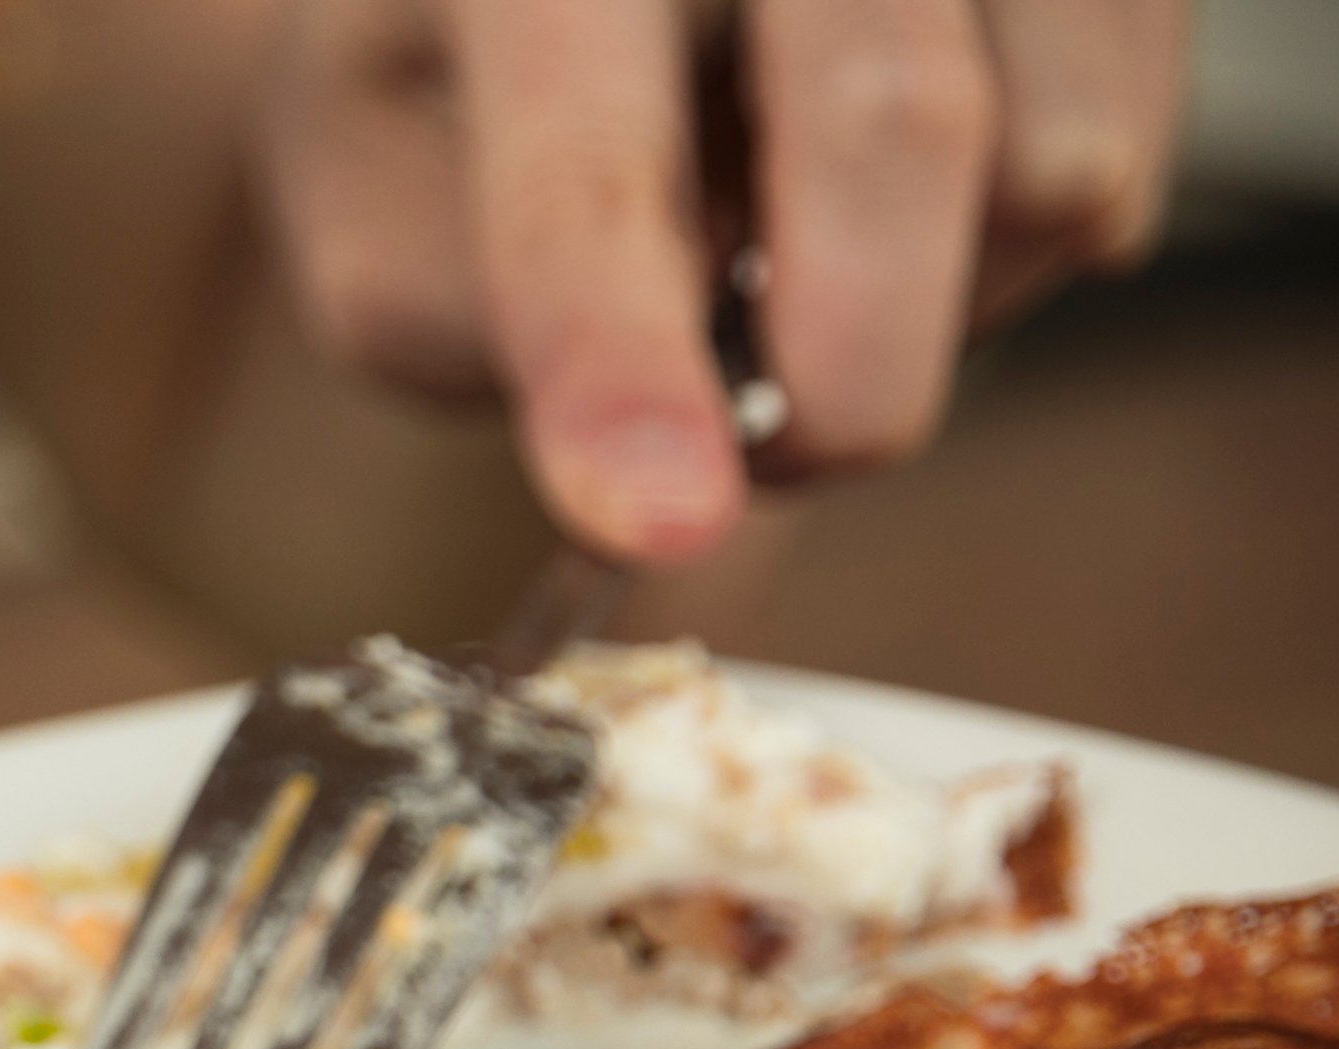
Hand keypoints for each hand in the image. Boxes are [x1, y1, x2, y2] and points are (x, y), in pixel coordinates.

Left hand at [258, 0, 1188, 558]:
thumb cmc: (460, 74)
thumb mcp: (374, 195)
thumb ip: (460, 310)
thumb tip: (667, 400)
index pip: (589, 167)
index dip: (625, 354)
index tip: (666, 519)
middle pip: (897, 120)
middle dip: (850, 369)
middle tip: (778, 455)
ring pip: (1052, 157)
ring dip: (943, 301)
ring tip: (817, 257)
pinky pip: (1127, 146)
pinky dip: (1023, 239)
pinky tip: (912, 195)